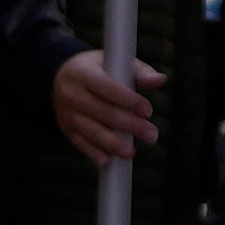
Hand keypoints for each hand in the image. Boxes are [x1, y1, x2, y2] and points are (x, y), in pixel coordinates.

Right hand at [51, 48, 163, 163]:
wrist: (64, 76)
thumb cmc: (99, 69)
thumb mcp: (116, 63)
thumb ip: (140, 73)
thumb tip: (161, 80)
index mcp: (84, 72)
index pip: (108, 87)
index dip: (128, 100)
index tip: (147, 111)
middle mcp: (71, 93)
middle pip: (103, 112)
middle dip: (129, 125)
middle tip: (151, 134)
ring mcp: (67, 113)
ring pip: (91, 131)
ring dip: (113, 144)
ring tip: (132, 152)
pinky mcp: (67, 129)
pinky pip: (81, 143)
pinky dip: (94, 153)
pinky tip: (108, 160)